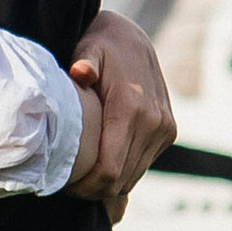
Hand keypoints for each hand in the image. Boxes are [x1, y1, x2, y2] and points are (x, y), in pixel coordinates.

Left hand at [66, 4, 173, 220]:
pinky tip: (99, 166)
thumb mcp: (88, 49)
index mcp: (132, 108)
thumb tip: (80, 72)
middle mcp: (154, 121)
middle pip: (120, 179)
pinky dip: (121, 173)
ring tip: (80, 178)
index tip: (63, 185)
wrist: (132, 40)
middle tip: (66, 184)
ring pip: (132, 176)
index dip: (86, 186)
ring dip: (107, 184)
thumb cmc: (100, 48)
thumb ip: (84, 62)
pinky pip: (141, 165)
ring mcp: (164, 128)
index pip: (109, 168)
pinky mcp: (168, 132)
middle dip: (92, 189)